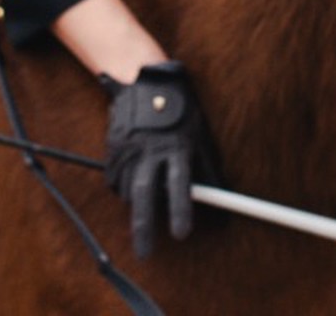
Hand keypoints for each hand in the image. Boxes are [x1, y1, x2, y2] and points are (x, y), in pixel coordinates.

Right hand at [101, 61, 218, 257]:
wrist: (146, 82)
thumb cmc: (182, 112)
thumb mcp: (201, 135)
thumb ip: (209, 168)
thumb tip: (222, 197)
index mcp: (177, 146)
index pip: (180, 184)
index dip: (180, 210)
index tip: (181, 234)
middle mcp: (151, 149)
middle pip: (145, 194)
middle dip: (144, 227)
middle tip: (145, 253)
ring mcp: (128, 148)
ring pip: (129, 189)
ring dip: (137, 203)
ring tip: (144, 204)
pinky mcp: (113, 148)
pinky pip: (115, 179)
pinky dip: (123, 188)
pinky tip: (132, 183)